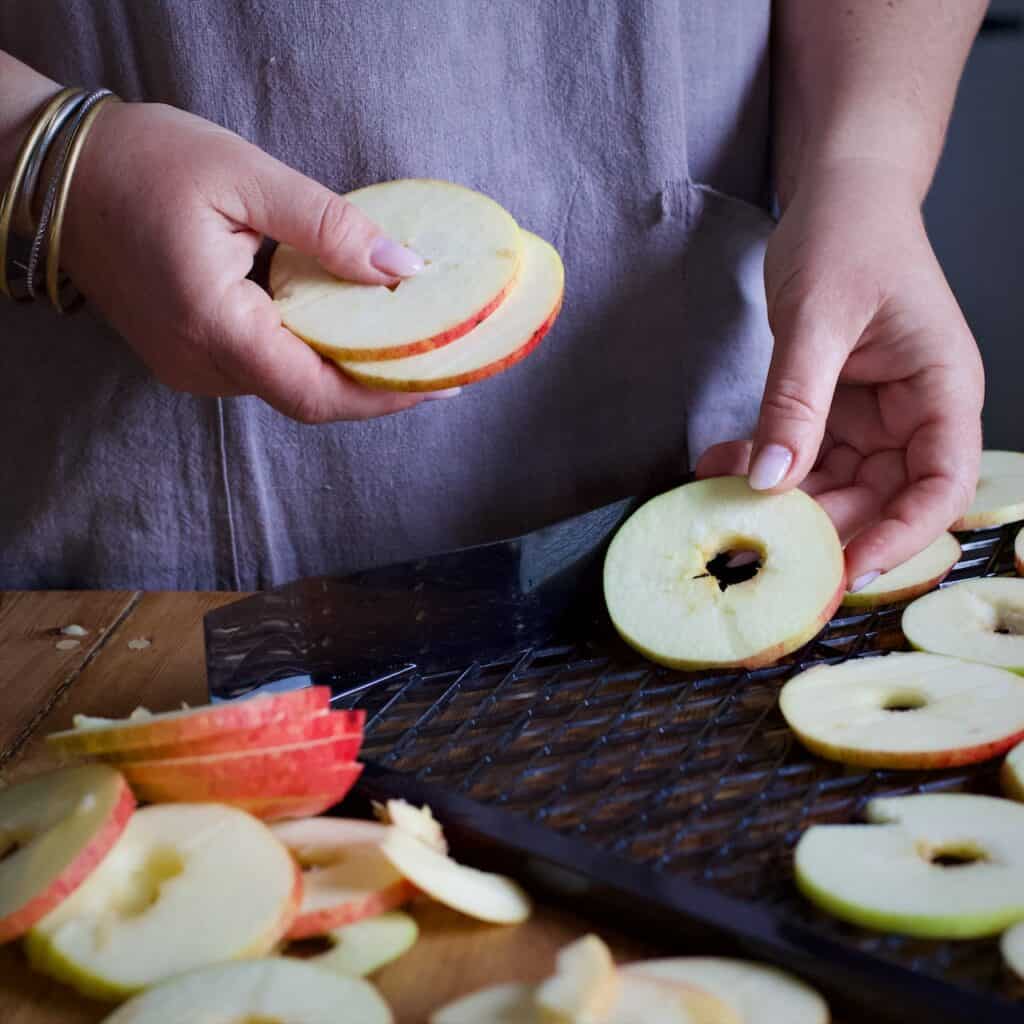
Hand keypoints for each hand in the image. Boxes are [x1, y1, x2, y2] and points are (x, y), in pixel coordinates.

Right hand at [60, 101, 453, 421]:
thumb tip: (403, 269)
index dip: (385, 394)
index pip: (317, 391)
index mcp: (214, 325)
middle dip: (377, 384)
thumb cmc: (142, 162)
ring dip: (345, 367)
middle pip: (309, 398)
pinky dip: (310, 353)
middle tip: (437, 358)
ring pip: (288, 387)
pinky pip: (263, 370)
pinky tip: (344, 323)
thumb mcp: (245, 176)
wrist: (56, 177)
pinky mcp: (188, 357)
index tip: (441, 381)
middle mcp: (200, 364)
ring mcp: (190, 368)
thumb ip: (329, 228)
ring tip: (402, 338)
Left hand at [697, 161, 983, 589]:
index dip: (903, 536)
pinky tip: (717, 466)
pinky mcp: (830, 411)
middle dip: (821, 525)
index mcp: (941, 391)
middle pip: (879, 499)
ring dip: (779, 501)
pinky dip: (760, 467)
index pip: (940, 485)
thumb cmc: (850, 236)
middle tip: (759, 546)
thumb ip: (796, 401)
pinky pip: (798, 457)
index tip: (850, 569)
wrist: (836, 196)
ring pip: (832, 486)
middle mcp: (912, 414)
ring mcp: (870, 417)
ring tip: (721, 500)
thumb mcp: (819, 317)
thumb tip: (773, 480)